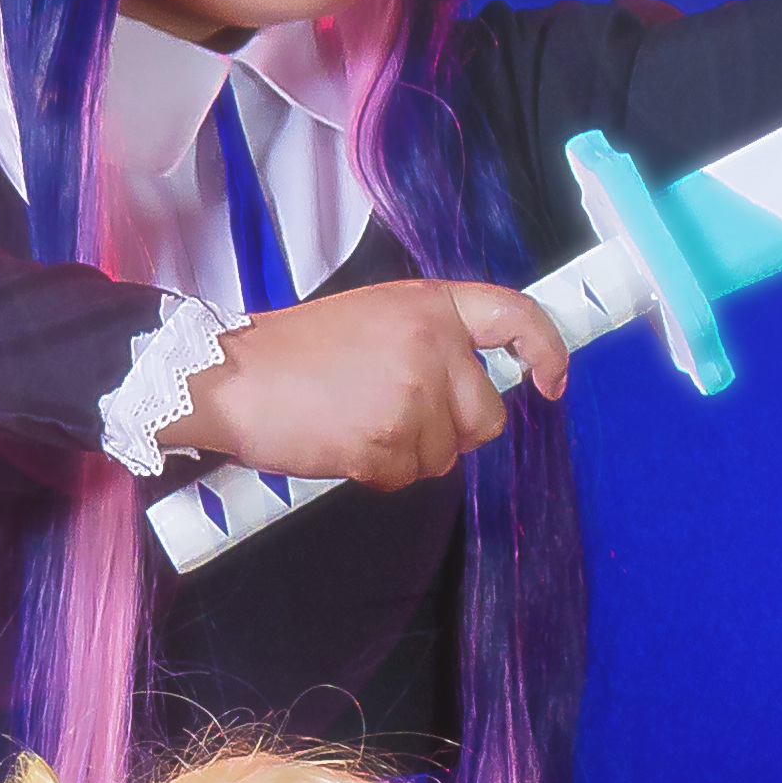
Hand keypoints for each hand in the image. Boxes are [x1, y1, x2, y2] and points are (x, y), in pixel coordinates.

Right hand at [166, 279, 569, 486]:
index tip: (549, 382)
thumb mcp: (374, 316)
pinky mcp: (387, 441)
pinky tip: (341, 443)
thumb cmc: (293, 352)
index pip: (514, 317)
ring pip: (444, 456)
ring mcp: (412, 395)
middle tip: (396, 417)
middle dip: (450, 431)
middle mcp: (431, 345)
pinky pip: (405, 477)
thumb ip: (428, 339)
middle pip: (486, 416)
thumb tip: (470, 385)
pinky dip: (375, 472)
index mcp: (430, 305)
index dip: (545, 351)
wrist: (232, 377)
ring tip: (355, 422)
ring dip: (406, 454)